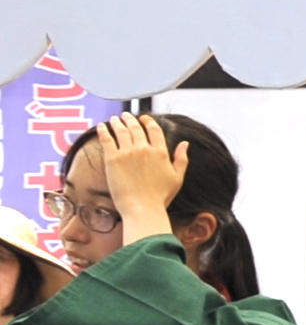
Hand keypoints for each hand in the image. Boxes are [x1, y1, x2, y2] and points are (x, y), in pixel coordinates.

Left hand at [96, 113, 187, 242]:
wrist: (142, 208)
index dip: (148, 121)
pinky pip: (106, 139)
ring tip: (114, 119)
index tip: (143, 118)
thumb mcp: (177, 178)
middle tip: (125, 116)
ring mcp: (127, 153)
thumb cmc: (160, 197)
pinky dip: (103, 130)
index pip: (154, 130)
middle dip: (130, 119)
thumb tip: (185, 144)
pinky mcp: (112, 159)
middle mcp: (144, 149)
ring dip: (117, 122)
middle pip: (136, 128)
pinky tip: (101, 126)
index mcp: (160, 152)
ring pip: (121, 130)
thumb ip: (182, 159)